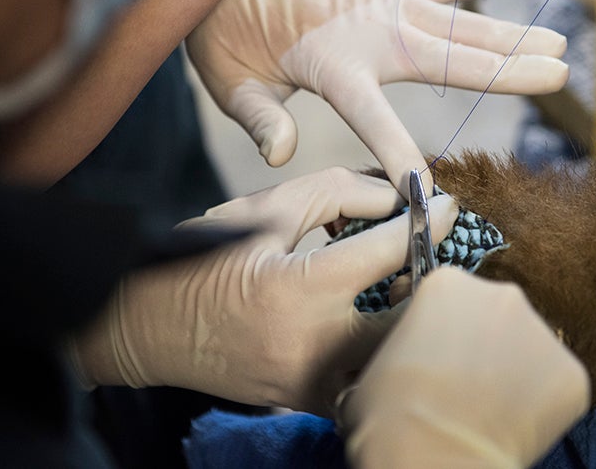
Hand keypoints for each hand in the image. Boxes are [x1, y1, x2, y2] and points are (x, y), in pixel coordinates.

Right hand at [70, 167, 459, 415]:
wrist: (147, 330)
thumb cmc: (200, 262)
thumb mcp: (262, 212)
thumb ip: (333, 193)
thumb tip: (391, 196)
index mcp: (300, 289)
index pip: (390, 250)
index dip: (428, 219)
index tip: (448, 204)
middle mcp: (314, 345)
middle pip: (412, 318)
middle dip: (431, 279)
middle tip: (428, 253)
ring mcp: (313, 382)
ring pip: (396, 357)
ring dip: (411, 319)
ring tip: (406, 285)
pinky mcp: (307, 401)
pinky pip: (367, 380)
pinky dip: (382, 352)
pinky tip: (376, 321)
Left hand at [185, 0, 567, 193]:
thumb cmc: (226, 33)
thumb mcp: (230, 84)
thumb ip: (258, 120)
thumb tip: (279, 155)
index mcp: (332, 65)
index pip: (372, 118)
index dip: (399, 152)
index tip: (426, 191)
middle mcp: (370, 32)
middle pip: (445, 56)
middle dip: (502, 69)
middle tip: (556, 75)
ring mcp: (383, 5)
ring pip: (458, 23)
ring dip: (508, 34)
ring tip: (557, 46)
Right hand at [340, 267, 590, 468]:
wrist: (431, 456)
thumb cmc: (391, 413)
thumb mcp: (379, 356)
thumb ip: (407, 341)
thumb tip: (413, 357)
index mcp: (448, 282)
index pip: (451, 296)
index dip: (443, 329)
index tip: (436, 356)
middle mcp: (500, 295)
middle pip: (494, 316)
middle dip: (484, 344)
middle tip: (464, 384)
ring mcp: (541, 332)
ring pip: (528, 348)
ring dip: (514, 371)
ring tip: (489, 408)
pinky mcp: (571, 373)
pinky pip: (556, 383)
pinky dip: (541, 403)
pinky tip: (514, 424)